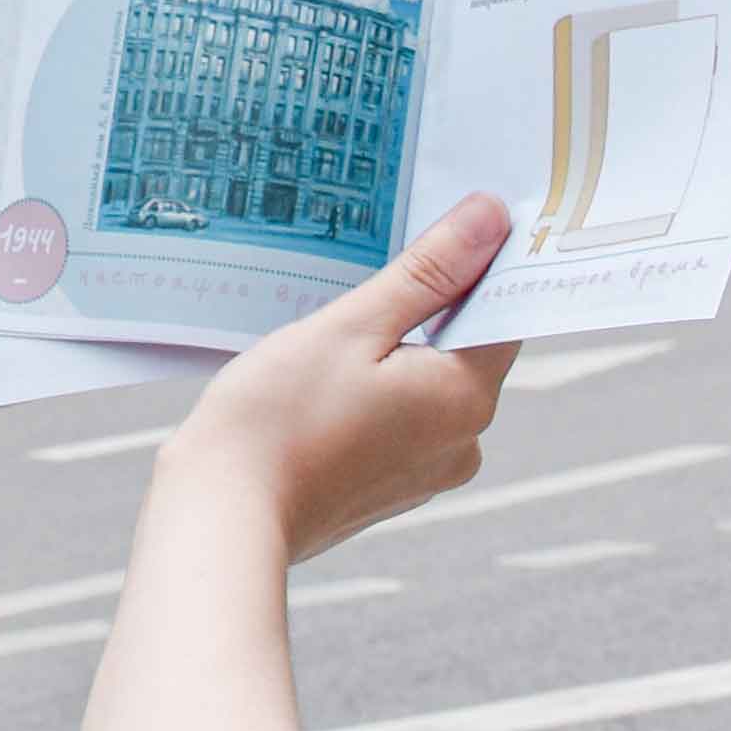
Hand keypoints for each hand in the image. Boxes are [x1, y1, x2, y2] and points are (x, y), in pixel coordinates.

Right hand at [162, 190, 517, 560]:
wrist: (226, 512)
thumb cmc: (281, 414)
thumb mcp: (353, 325)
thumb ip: (427, 274)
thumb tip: (491, 218)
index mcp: (465, 399)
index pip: (504, 311)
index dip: (482, 260)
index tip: (450, 220)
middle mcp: (463, 442)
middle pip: (467, 346)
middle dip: (430, 302)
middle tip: (378, 261)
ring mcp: (428, 472)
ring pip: (431, 380)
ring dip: (398, 345)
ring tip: (340, 327)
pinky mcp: (392, 487)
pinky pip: (405, 415)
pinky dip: (380, 385)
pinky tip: (330, 375)